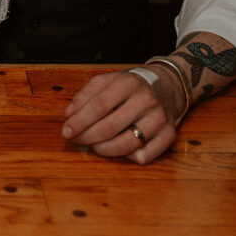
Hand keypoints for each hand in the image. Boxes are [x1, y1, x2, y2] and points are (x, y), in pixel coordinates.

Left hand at [61, 67, 184, 163]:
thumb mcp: (108, 80)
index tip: (66, 130)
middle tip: (75, 140)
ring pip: (125, 145)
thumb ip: (86, 94)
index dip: (80, 120)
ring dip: (103, 149)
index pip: (99, 105)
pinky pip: (142, 156)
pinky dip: (125, 156)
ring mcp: (159, 119)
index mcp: (128, 83)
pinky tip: (118, 147)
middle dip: (87, 137)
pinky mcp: (168, 136)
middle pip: (110, 127)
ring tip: (93, 145)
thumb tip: (68, 115)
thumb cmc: (131, 86)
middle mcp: (146, 100)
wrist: (168, 87)